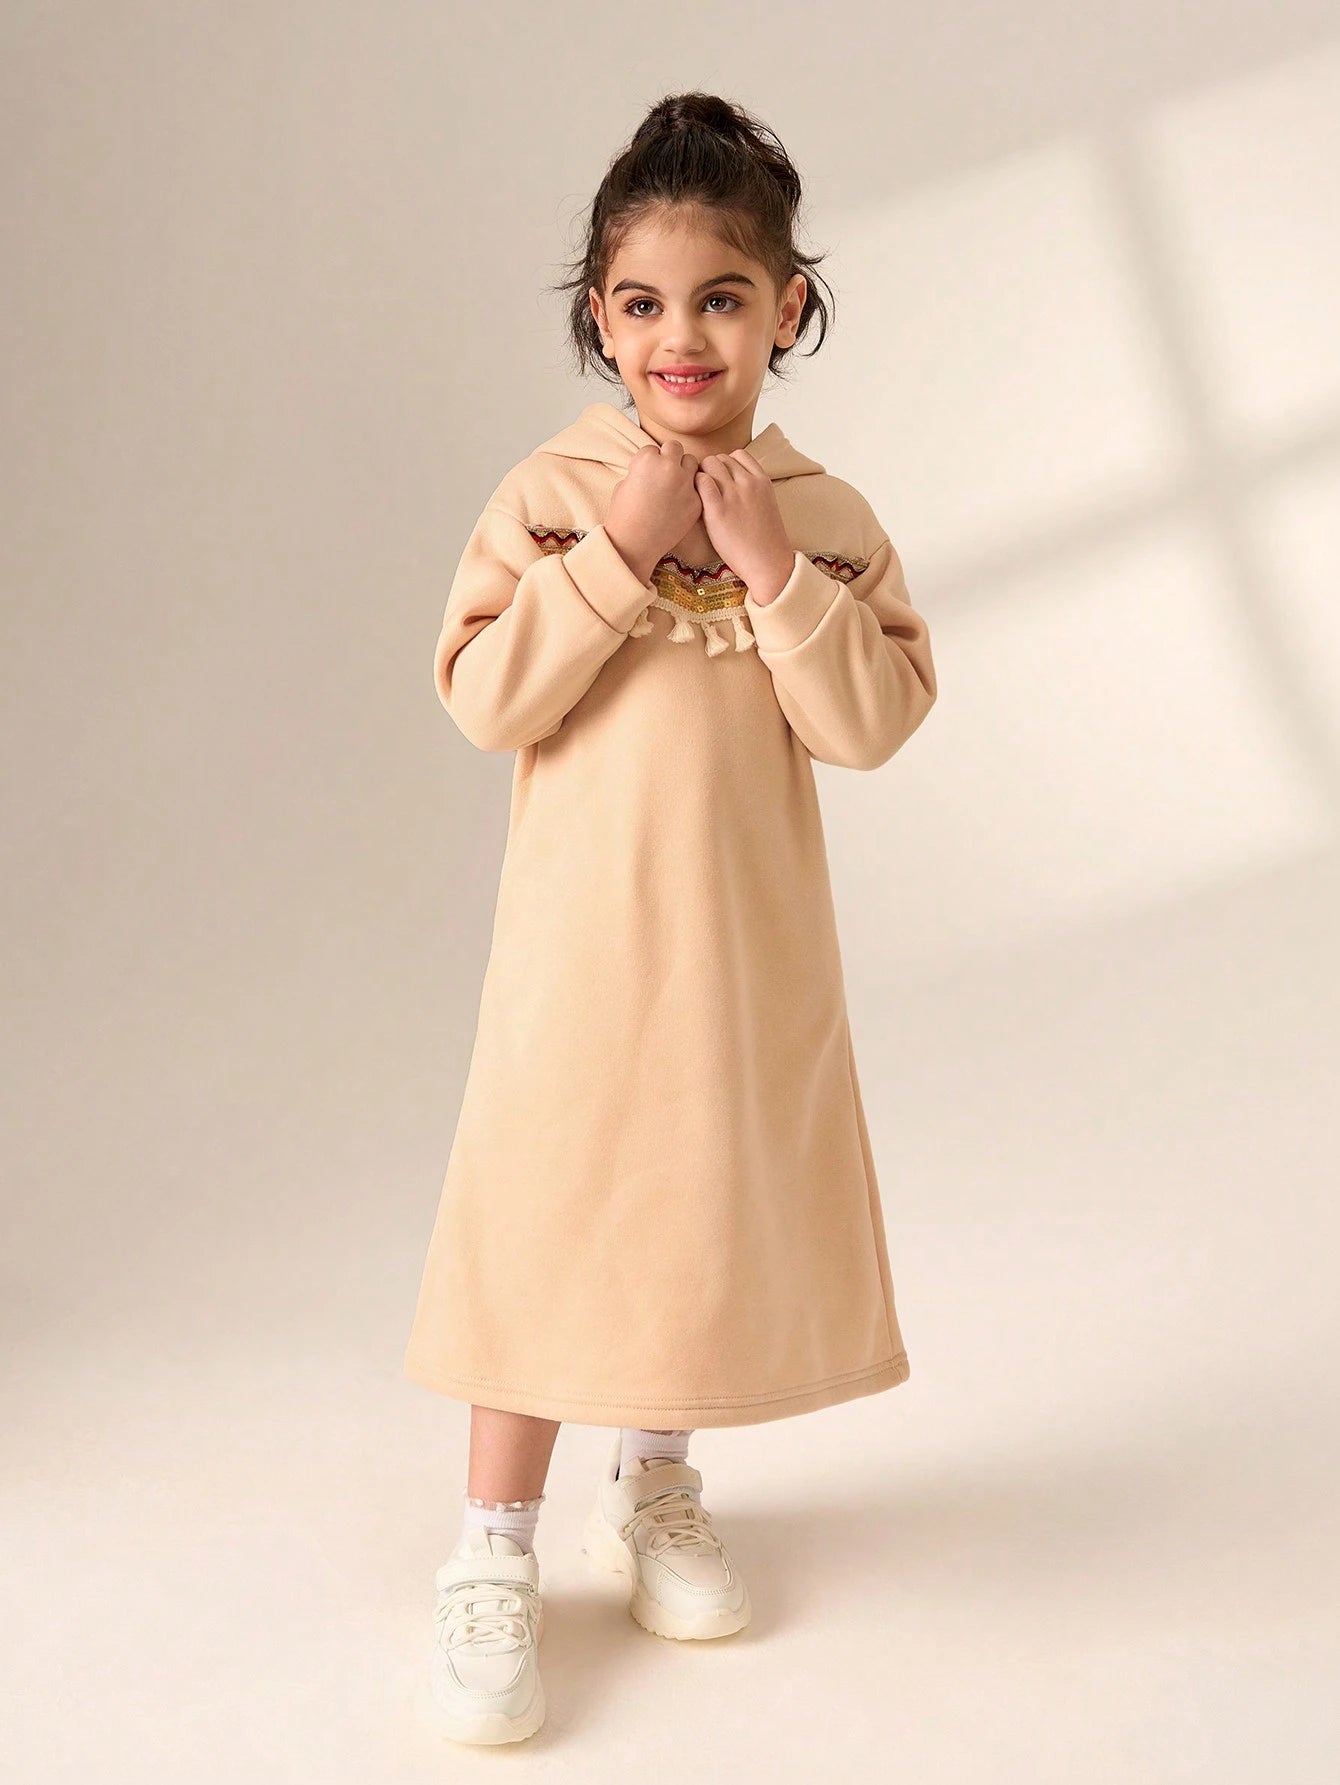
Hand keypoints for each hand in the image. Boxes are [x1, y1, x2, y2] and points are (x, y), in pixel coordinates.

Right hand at [604, 440, 702, 584]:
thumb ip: (640, 470)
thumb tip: (651, 466)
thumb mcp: (624, 485)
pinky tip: (680, 502)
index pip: (653, 449)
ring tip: (674, 484)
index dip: (649, 461)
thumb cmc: (623, 515)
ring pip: (692, 462)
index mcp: (648, 460)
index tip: (646, 474)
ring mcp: (686, 484)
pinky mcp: (696, 501)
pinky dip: (690, 491)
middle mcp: (669, 467)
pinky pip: (698, 487)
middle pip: (675, 448)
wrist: (635, 544)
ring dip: (684, 469)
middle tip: (663, 474)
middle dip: (669, 458)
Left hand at [695, 449, 794, 603]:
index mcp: (762, 480)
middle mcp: (748, 482)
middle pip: (720, 458)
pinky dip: (695, 486)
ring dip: (701, 476)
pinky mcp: (718, 510)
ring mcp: (733, 495)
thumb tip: (733, 480)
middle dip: (710, 471)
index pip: (738, 454)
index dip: (725, 465)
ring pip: (709, 464)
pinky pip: (701, 481)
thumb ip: (752, 488)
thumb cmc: (764, 539)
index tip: (721, 481)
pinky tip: (697, 503)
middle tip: (707, 491)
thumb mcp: (766, 504)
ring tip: (701, 497)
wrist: (768, 562)